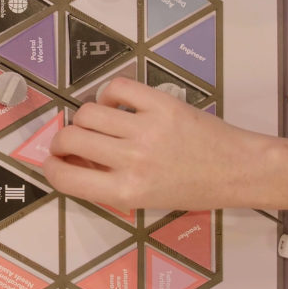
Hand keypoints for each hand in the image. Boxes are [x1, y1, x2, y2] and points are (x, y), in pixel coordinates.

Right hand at [43, 78, 266, 212]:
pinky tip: (117, 105)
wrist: (237, 170)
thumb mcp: (146, 200)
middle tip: (70, 141)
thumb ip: (109, 184)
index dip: (50, 168)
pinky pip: (117, 88)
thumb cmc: (193, 190)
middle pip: (71, 138)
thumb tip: (76, 162)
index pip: (66, 178)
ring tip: (96, 123)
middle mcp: (132, 161)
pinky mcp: (162, 104)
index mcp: (126, 192)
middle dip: (61, 140)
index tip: (51, 161)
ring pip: (88, 112)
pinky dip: (110, 94)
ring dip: (84, 117)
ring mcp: (147, 130)